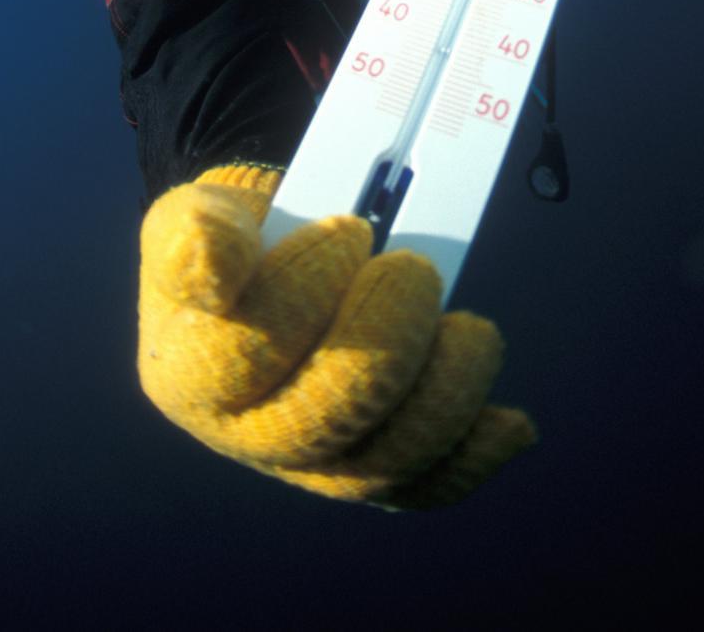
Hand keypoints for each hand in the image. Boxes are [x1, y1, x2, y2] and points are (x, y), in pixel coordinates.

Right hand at [138, 163, 536, 507]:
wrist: (263, 280)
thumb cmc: (235, 243)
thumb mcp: (193, 217)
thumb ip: (194, 232)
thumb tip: (211, 252)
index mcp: (189, 374)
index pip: (243, 353)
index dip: (305, 292)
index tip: (349, 230)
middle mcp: (245, 436)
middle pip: (322, 420)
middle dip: (385, 339)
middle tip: (411, 269)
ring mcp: (311, 464)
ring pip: (383, 462)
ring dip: (444, 394)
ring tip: (473, 333)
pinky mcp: (369, 472)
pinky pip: (424, 486)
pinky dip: (473, 457)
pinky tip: (513, 424)